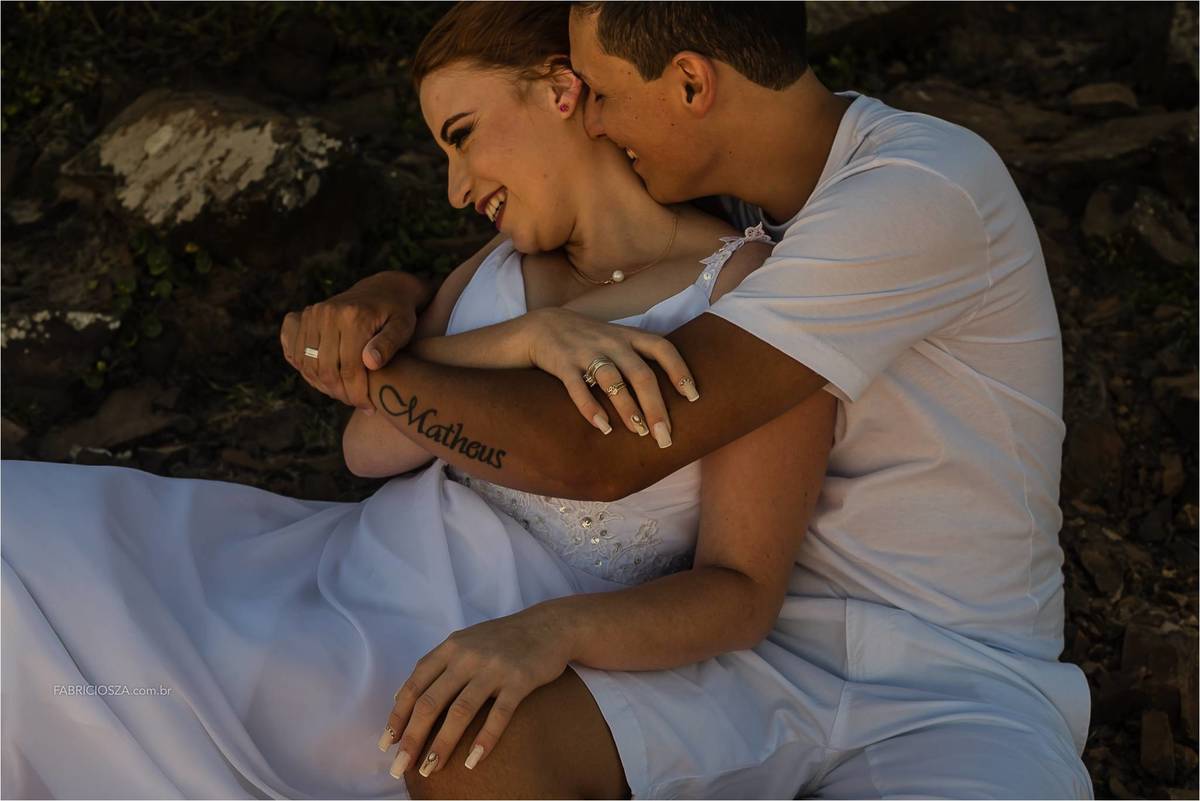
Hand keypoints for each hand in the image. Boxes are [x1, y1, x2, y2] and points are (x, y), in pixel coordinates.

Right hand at [280, 272, 422, 411]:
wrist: (382, 290)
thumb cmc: (398, 314)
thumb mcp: (403, 327)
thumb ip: (389, 344)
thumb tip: (370, 362)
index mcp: (353, 317)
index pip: (348, 369)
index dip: (357, 394)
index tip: (369, 407)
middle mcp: (327, 313)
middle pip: (326, 370)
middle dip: (340, 394)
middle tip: (355, 403)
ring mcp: (311, 314)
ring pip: (307, 365)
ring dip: (322, 386)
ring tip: (342, 393)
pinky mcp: (302, 317)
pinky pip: (293, 352)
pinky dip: (304, 370)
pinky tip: (323, 378)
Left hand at [376, 609, 571, 778]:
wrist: (548, 626)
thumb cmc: (501, 639)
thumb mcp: (464, 642)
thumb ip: (435, 666)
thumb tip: (401, 698)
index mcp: (450, 648)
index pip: (415, 686)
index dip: (398, 717)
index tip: (387, 745)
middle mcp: (467, 656)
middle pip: (431, 703)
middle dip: (412, 738)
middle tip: (401, 767)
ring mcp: (494, 668)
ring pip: (460, 711)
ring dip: (442, 744)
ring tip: (431, 769)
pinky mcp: (519, 680)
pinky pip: (499, 714)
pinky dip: (484, 740)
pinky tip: (473, 761)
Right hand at [524, 307, 699, 441]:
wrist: (544, 326)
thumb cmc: (590, 340)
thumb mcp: (618, 340)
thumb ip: (640, 358)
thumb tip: (673, 393)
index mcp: (629, 336)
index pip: (662, 348)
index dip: (680, 371)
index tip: (693, 397)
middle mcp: (611, 343)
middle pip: (640, 373)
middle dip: (655, 406)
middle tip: (664, 436)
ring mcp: (586, 352)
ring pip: (612, 379)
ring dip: (627, 407)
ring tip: (639, 431)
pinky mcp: (563, 363)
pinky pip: (577, 387)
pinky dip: (590, 408)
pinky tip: (603, 427)